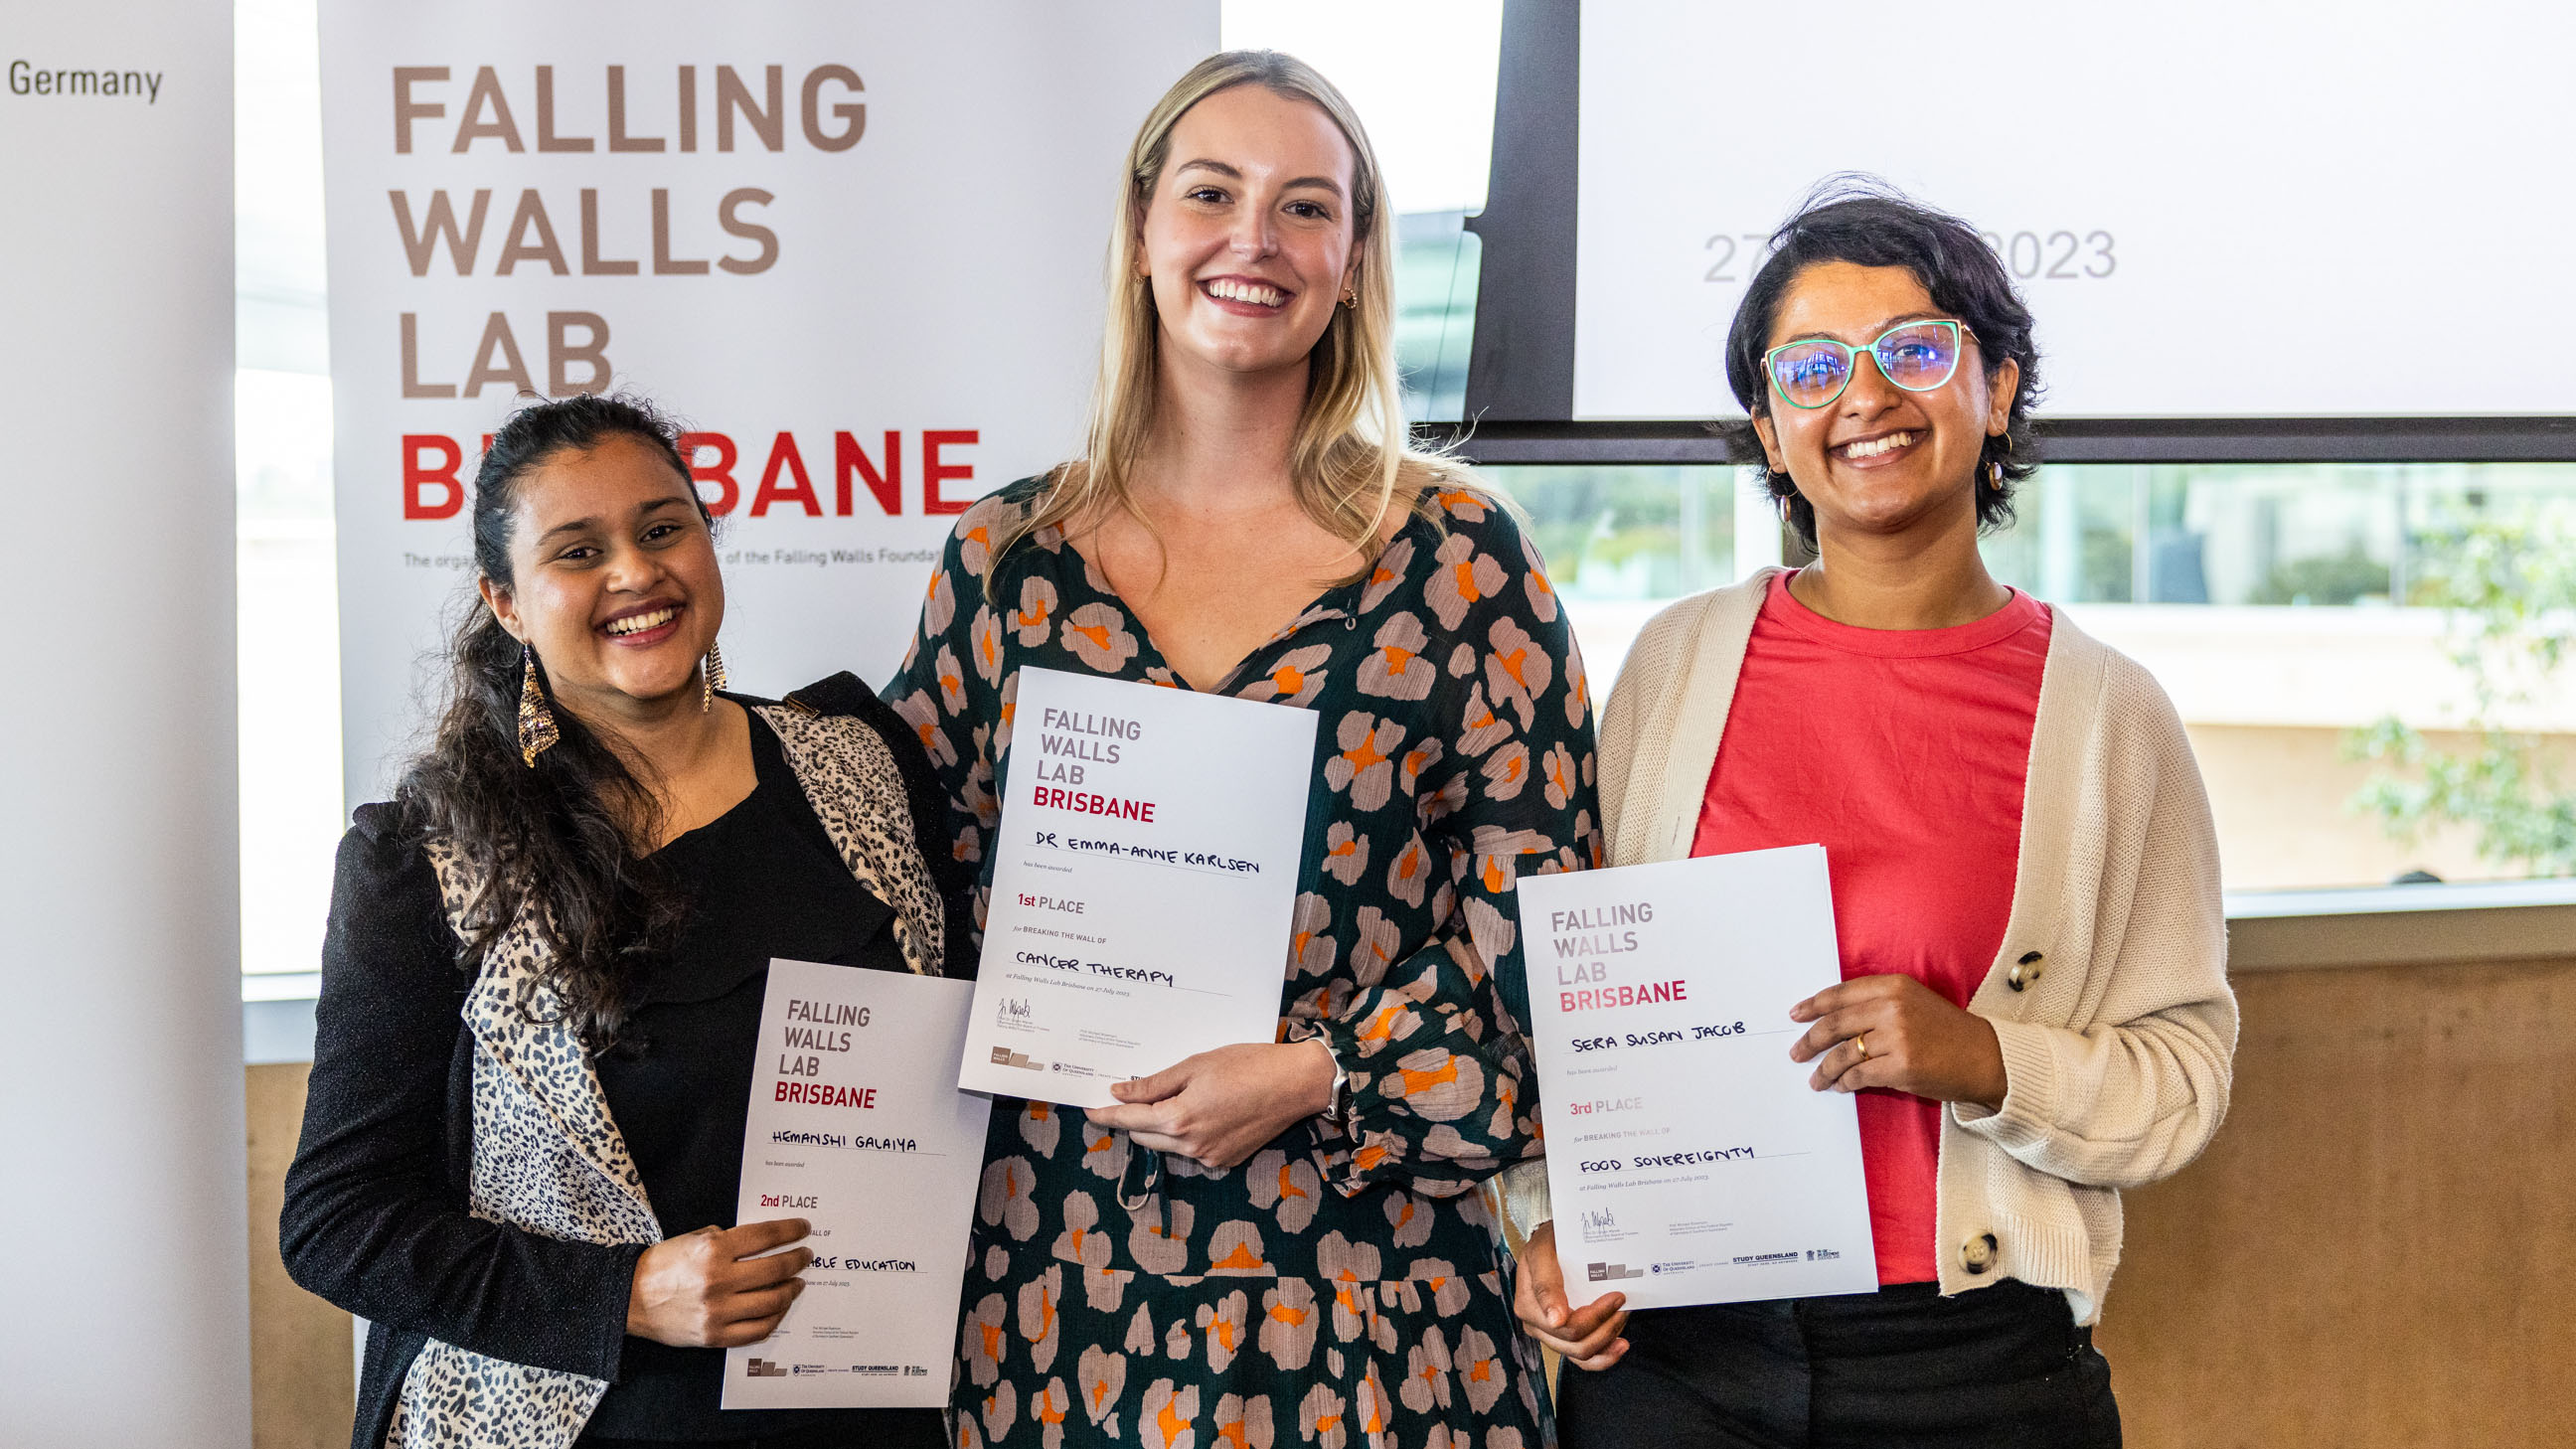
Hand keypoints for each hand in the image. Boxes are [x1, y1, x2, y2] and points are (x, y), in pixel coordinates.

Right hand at [625, 1218, 812, 1347]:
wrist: (630, 1298)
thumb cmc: (663, 1264)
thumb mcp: (694, 1238)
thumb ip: (728, 1239)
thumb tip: (763, 1242)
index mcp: (713, 1250)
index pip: (765, 1237)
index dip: (790, 1231)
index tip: (803, 1229)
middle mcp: (719, 1281)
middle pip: (775, 1269)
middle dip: (797, 1260)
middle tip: (805, 1256)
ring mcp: (718, 1312)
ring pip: (771, 1301)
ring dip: (791, 1290)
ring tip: (797, 1283)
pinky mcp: (715, 1336)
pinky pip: (757, 1330)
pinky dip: (775, 1318)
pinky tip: (779, 1307)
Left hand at [1083, 1040, 1334, 1170]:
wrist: (1296, 1084)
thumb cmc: (1248, 1065)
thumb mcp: (1195, 1065)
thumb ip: (1154, 1084)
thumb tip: (1119, 1093)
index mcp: (1179, 1119)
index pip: (1129, 1121)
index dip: (1106, 1115)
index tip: (1088, 1109)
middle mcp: (1191, 1145)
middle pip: (1145, 1136)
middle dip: (1133, 1120)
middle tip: (1127, 1096)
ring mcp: (1210, 1157)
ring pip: (1169, 1144)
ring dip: (1161, 1126)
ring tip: (1172, 1097)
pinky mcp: (1225, 1161)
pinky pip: (1192, 1149)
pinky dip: (1187, 1133)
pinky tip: (1203, 1109)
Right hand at [1510, 1221, 1628, 1369]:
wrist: (1553, 1242)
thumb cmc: (1549, 1243)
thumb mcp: (1543, 1251)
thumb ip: (1546, 1284)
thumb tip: (1555, 1320)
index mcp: (1528, 1307)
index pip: (1566, 1328)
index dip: (1596, 1317)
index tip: (1616, 1296)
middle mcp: (1537, 1326)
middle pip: (1576, 1344)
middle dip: (1605, 1327)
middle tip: (1622, 1302)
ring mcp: (1551, 1335)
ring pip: (1583, 1354)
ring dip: (1607, 1339)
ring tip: (1622, 1317)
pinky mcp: (1564, 1339)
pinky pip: (1584, 1359)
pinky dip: (1604, 1356)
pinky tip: (1619, 1346)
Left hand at [1788, 974, 2006, 1108]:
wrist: (1986, 1057)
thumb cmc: (1948, 1032)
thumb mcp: (1914, 1002)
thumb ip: (1878, 1004)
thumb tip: (1834, 1020)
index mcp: (1894, 986)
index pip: (1842, 993)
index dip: (1814, 1005)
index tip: (1796, 1015)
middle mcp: (1893, 1007)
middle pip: (1835, 1024)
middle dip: (1810, 1041)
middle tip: (1796, 1053)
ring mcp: (1897, 1037)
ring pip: (1844, 1054)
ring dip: (1825, 1070)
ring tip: (1816, 1080)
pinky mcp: (1901, 1066)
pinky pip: (1859, 1076)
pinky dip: (1845, 1083)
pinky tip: (1840, 1087)